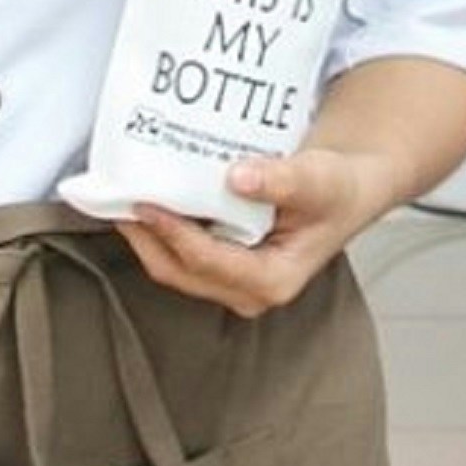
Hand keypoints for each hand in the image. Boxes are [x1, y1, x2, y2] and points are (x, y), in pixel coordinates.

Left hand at [119, 137, 412, 318]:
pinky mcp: (223, 264)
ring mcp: (233, 280)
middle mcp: (248, 289)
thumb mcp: (318, 179)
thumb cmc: (338, 189)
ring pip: (175, 266)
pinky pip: (182, 253)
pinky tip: (150, 200)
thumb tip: (238, 176)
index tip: (145, 203)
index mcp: (272, 280)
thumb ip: (281, 180)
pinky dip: (163, 229)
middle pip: (180, 271)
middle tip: (117, 200)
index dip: (172, 233)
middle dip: (145, 238)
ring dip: (148, 235)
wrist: (349, 188)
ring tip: (124, 198)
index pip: (207, 262)